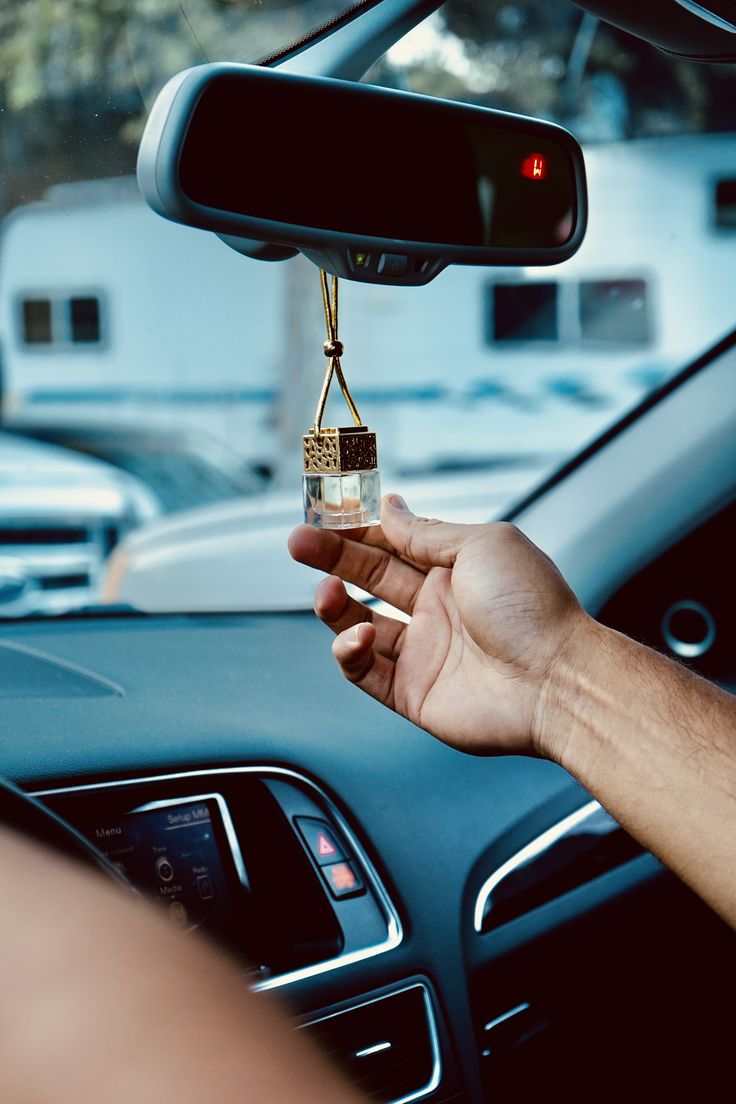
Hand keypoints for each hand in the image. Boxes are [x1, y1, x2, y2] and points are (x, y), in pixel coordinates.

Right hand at [288, 495, 586, 756]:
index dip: (357, 530)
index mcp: (454, 570)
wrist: (556, 680)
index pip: (392, 544)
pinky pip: (366, 672)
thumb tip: (389, 506)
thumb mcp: (480, 545)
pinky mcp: (413, 693)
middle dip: (331, 559)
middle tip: (298, 543)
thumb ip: (426, 531)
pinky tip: (361, 636)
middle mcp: (437, 608)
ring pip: (359, 624)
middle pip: (369, 578)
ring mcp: (424, 651)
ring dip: (334, 606)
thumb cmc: (532, 606)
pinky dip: (351, 653)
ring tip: (325, 591)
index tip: (324, 515)